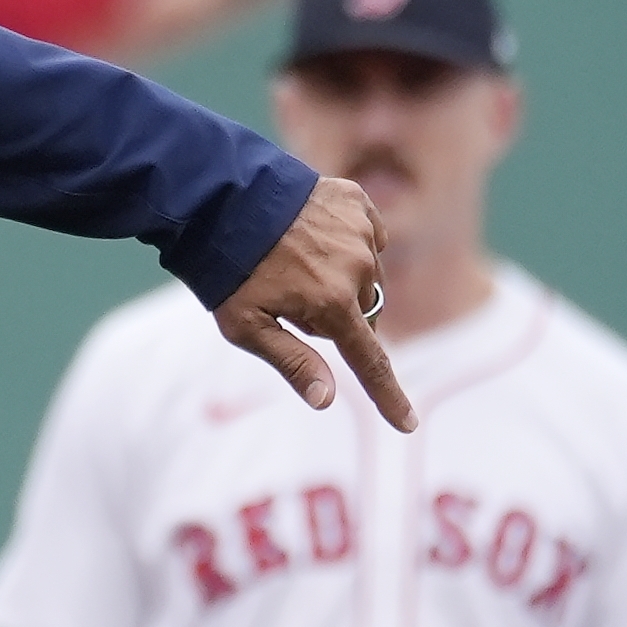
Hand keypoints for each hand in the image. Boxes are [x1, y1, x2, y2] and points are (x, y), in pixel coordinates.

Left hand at [211, 177, 415, 429]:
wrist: (219, 201)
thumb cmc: (229, 271)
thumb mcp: (247, 326)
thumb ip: (292, 362)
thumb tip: (326, 401)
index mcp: (333, 304)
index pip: (369, 361)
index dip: (388, 396)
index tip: (407, 424)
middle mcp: (358, 268)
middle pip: (363, 313)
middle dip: (335, 314)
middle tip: (290, 297)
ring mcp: (360, 232)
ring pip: (367, 273)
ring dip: (341, 276)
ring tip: (295, 260)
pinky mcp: (357, 203)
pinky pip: (368, 233)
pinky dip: (347, 240)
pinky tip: (312, 233)